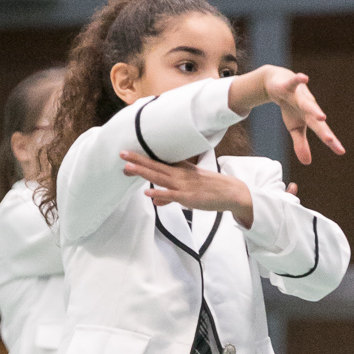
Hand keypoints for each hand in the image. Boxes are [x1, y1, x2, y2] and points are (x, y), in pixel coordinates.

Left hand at [120, 150, 253, 227]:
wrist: (232, 192)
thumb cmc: (210, 189)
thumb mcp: (188, 191)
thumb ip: (169, 195)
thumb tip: (154, 200)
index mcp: (180, 170)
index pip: (158, 162)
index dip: (142, 158)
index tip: (128, 153)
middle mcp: (180, 175)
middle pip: (155, 166)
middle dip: (137, 160)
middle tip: (122, 153)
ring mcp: (183, 185)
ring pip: (160, 177)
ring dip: (144, 172)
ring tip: (128, 168)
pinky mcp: (189, 197)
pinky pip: (172, 195)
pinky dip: (160, 193)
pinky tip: (148, 192)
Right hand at [227, 65, 344, 164]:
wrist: (278, 83)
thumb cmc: (291, 106)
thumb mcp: (294, 128)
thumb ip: (301, 144)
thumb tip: (307, 163)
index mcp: (310, 118)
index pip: (323, 132)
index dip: (332, 142)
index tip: (341, 152)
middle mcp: (309, 107)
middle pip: (316, 121)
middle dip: (323, 131)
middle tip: (330, 141)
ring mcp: (300, 96)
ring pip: (307, 103)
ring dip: (314, 110)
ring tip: (322, 117)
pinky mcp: (289, 85)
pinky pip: (294, 82)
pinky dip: (298, 80)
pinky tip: (304, 77)